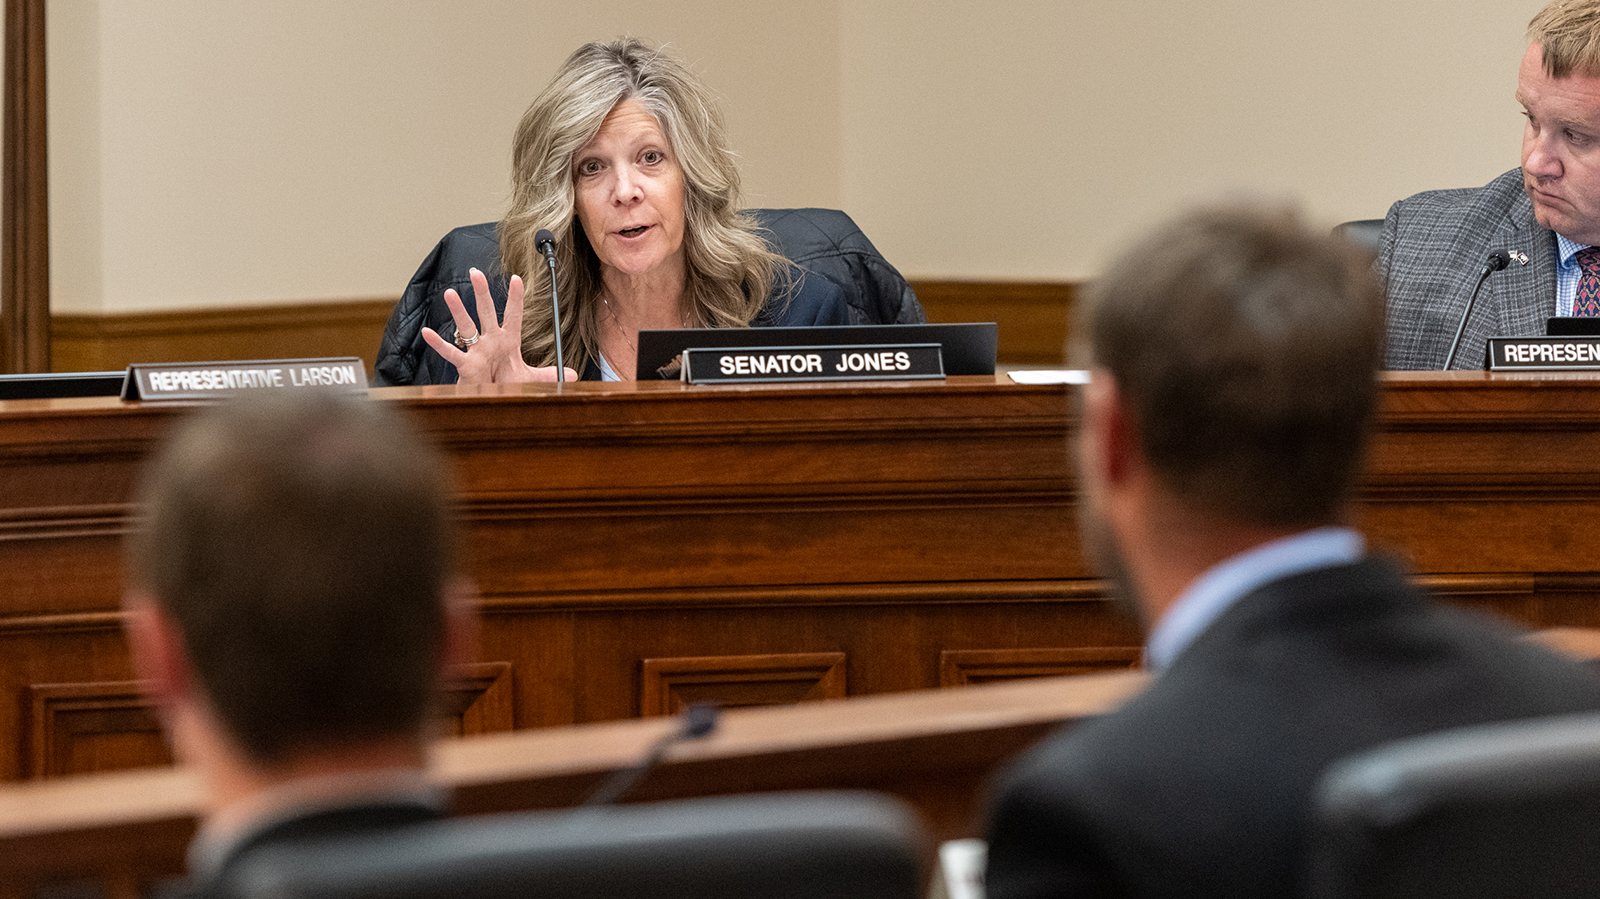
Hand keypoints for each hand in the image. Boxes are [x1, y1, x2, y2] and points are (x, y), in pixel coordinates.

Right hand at [421, 268, 576, 382]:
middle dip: (482, 293)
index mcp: (508, 341)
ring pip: (466, 327)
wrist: (492, 401)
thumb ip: (550, 374)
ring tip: (449, 293)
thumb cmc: (507, 386)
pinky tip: (427, 333)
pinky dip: (438, 343)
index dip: (515, 298)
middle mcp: (491, 341)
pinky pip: (451, 353)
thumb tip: (573, 374)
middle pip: (486, 312)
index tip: (517, 278)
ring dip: (458, 311)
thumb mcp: (531, 378)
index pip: (513, 315)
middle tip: (476, 272)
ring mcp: (477, 352)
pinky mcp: (466, 366)